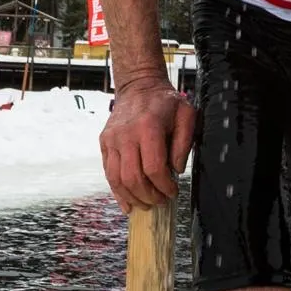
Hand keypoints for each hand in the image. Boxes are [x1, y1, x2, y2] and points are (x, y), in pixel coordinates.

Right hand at [99, 79, 195, 212]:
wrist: (138, 86)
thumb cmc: (164, 102)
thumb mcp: (185, 115)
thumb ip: (184, 143)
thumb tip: (176, 170)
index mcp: (147, 127)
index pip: (154, 168)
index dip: (164, 186)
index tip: (173, 192)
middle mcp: (125, 135)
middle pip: (133, 178)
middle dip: (149, 196)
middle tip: (161, 201)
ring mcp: (111, 140)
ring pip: (117, 180)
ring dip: (133, 198)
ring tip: (146, 204)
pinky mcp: (104, 143)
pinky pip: (108, 174)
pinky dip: (117, 193)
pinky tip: (128, 204)